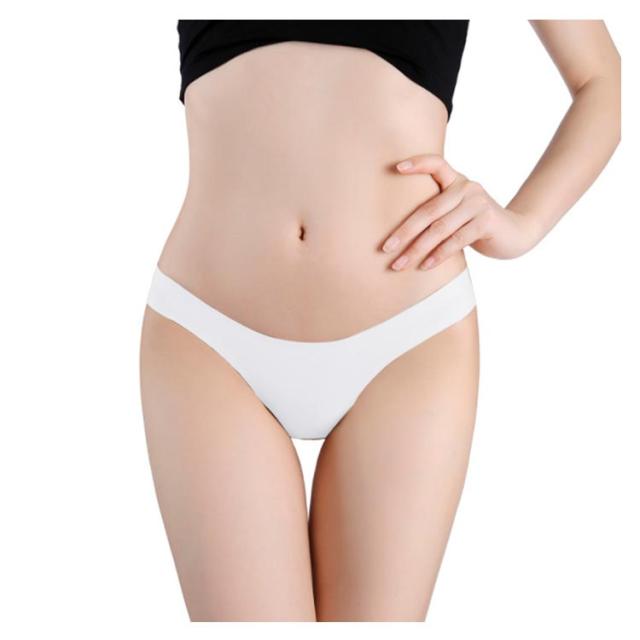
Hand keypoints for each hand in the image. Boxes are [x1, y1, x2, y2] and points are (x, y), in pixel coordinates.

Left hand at [382, 153, 541, 269]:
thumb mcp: (458, 210)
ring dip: (416, 250)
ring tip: (398, 264)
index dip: (418, 163)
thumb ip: (438, 210)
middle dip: (403, 232)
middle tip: (385, 248)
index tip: (396, 168)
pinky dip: (438, 255)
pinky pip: (456, 240)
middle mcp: (467, 188)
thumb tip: (398, 231)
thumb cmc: (477, 224)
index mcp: (457, 181)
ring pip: (439, 229)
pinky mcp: (486, 222)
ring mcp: (478, 204)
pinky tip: (424, 266)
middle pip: (428, 210)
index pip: (437, 164)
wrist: (516, 234)